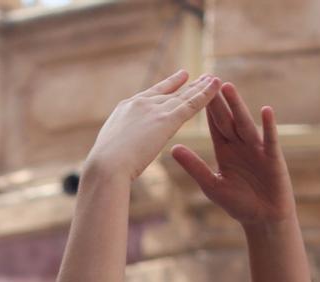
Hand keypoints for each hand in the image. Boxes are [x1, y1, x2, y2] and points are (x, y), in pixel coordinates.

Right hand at [87, 70, 221, 184]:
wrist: (106, 166)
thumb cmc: (103, 167)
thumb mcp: (110, 151)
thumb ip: (119, 145)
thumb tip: (115, 155)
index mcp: (125, 109)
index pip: (150, 96)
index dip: (165, 88)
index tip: (176, 80)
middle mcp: (141, 104)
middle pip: (169, 92)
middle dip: (184, 85)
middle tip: (198, 76)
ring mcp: (154, 110)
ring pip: (183, 96)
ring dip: (200, 87)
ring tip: (214, 79)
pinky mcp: (167, 120)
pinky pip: (191, 104)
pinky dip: (205, 95)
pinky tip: (216, 86)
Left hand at [173, 87, 293, 228]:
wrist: (263, 219)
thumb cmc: (238, 203)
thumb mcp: (212, 186)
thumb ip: (195, 167)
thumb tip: (173, 149)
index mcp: (224, 150)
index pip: (213, 125)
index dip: (205, 108)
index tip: (194, 89)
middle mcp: (240, 144)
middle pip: (227, 118)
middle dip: (218, 100)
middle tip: (208, 78)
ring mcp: (257, 148)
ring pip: (244, 123)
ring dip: (237, 106)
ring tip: (227, 88)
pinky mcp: (272, 157)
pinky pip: (270, 139)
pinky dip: (268, 126)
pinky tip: (265, 111)